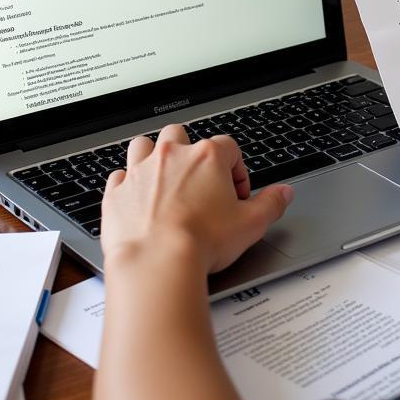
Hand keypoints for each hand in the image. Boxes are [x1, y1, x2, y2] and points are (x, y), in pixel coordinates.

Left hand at [100, 125, 293, 273]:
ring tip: (164, 180)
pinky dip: (127, 184)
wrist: (157, 263)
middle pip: (180, 135)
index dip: (236, 169)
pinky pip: (119, 177)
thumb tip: (283, 193)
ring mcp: (140, 172)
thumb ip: (271, 203)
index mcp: (207, 157)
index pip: (228, 147)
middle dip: (189, 152)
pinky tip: (137, 200)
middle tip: (198, 181)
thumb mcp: (251, 224)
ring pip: (144, 145)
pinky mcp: (116, 193)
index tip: (236, 194)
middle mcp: (171, 156)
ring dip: (153, 157)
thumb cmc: (202, 242)